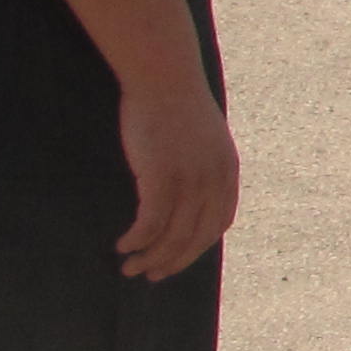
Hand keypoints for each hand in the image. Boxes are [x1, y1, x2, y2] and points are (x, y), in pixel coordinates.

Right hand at [116, 81, 237, 280]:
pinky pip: (151, 223)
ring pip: (171, 235)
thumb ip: (201, 164)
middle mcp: (214, 180)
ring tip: (130, 267)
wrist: (163, 75)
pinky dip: (138, 240)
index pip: (218, 223)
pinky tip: (123, 245)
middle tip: (151, 275)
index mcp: (227, 171)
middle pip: (196, 237)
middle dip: (173, 262)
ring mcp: (190, 179)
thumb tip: (187, 189)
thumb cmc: (174, 104)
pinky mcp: (162, 177)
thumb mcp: (202, 137)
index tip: (177, 258)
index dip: (198, 246)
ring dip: (150, 257)